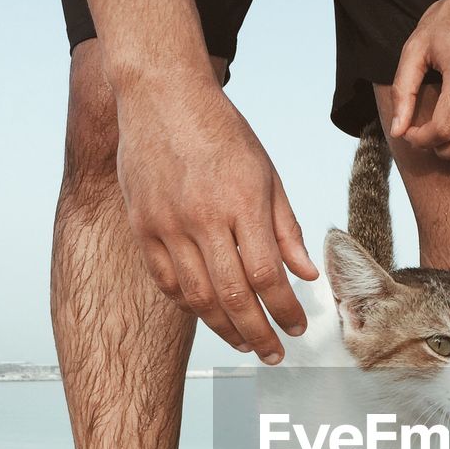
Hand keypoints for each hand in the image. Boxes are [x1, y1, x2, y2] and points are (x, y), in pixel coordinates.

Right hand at [114, 68, 317, 361]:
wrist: (161, 94)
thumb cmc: (221, 131)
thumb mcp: (266, 173)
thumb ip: (286, 228)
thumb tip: (306, 276)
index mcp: (241, 202)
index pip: (266, 275)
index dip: (283, 309)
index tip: (297, 328)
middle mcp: (202, 218)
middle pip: (233, 295)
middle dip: (257, 333)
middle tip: (273, 354)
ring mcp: (167, 225)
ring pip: (197, 296)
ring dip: (224, 327)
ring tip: (244, 343)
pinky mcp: (142, 226)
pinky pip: (167, 281)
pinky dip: (189, 304)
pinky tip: (208, 314)